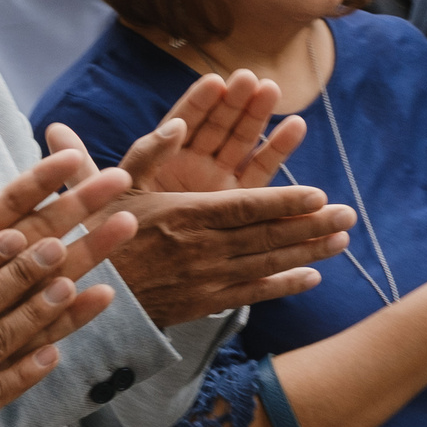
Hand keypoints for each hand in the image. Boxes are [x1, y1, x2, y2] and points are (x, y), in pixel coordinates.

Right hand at [72, 77, 354, 324]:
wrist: (78, 293)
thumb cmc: (99, 233)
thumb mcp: (116, 187)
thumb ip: (148, 152)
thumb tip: (178, 123)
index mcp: (183, 216)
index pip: (244, 207)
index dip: (284, 201)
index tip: (319, 195)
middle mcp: (199, 249)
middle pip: (265, 236)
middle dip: (311, 226)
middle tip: (348, 216)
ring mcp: (202, 279)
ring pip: (265, 265)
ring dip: (307, 252)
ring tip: (341, 242)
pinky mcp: (200, 303)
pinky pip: (249, 294)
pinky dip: (281, 286)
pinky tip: (310, 278)